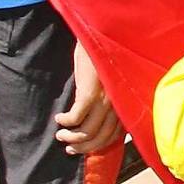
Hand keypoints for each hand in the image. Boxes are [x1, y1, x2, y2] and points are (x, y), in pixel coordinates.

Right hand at [56, 42, 123, 156]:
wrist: (102, 36)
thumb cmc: (105, 58)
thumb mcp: (111, 82)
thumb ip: (109, 100)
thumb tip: (96, 118)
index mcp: (124, 103)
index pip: (116, 135)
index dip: (99, 145)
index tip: (85, 148)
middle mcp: (118, 104)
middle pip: (101, 138)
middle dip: (83, 147)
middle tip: (68, 148)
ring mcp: (105, 99)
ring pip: (87, 132)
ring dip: (72, 138)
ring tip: (61, 135)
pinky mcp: (90, 92)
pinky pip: (76, 118)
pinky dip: (66, 122)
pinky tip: (59, 119)